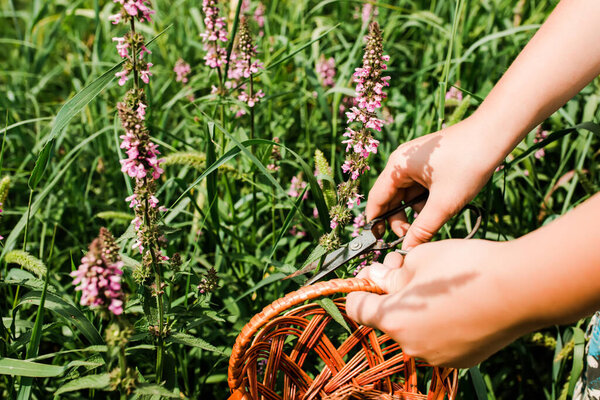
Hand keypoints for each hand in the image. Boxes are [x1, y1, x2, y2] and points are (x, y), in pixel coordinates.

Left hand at [345, 239, 531, 367]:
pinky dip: (439, 324)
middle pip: (388, 319)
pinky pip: (438, 340)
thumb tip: (379, 279)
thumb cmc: (465, 268)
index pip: (357, 310)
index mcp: (394, 320)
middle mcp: (411, 345)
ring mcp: (437, 356)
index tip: (368, 277)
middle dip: (392, 295)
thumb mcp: (419, 258)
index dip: (359, 290)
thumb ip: (391, 273)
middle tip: (406, 269)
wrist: (520, 289)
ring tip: (438, 286)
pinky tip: (458, 304)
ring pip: (414, 330)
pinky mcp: (461, 360)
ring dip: (416, 310)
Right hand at [366, 117, 501, 250]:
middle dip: (399, 219)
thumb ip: (423, 229)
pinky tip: (439, 210)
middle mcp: (402, 162)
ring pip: (407, 194)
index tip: (378, 240)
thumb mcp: (444, 203)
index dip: (376, 221)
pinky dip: (425, 202)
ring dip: (414, 212)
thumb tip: (407, 250)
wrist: (494, 135)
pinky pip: (419, 188)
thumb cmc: (467, 164)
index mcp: (397, 166)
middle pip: (391, 198)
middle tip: (411, 238)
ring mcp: (416, 162)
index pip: (377, 199)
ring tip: (429, 225)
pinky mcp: (430, 164)